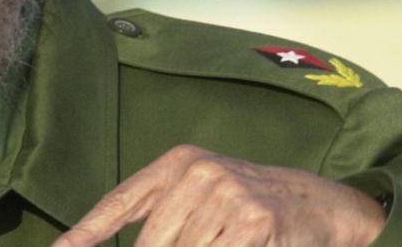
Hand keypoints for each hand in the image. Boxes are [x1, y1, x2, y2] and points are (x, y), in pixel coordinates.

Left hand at [51, 145, 385, 246]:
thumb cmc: (245, 205)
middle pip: (152, 244)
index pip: (121, 201)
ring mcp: (228, 196)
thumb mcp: (197, 195)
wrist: (316, 203)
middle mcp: (200, 172)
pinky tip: (238, 245)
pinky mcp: (254, 222)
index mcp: (179, 163)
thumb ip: (152, 215)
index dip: (86, 231)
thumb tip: (85, 243)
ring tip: (222, 241)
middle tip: (198, 244)